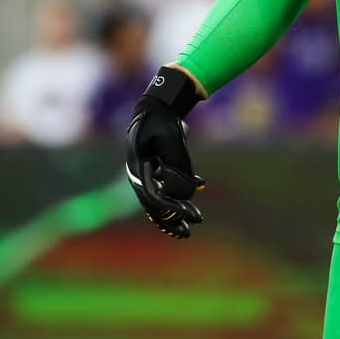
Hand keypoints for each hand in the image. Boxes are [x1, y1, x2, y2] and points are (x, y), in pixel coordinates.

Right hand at [125, 66, 205, 238]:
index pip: (156, 199)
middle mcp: (141, 176)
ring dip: (174, 212)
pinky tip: (200, 185)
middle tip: (189, 232)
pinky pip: (167, 187)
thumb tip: (190, 190)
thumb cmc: (162, 121)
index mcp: (140, 170)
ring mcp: (148, 173)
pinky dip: (180, 192)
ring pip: (160, 200)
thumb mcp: (172, 140)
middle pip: (154, 206)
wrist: (157, 106)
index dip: (174, 210)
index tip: (193, 217)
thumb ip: (179, 164)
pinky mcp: (157, 168)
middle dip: (172, 220)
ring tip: (190, 225)